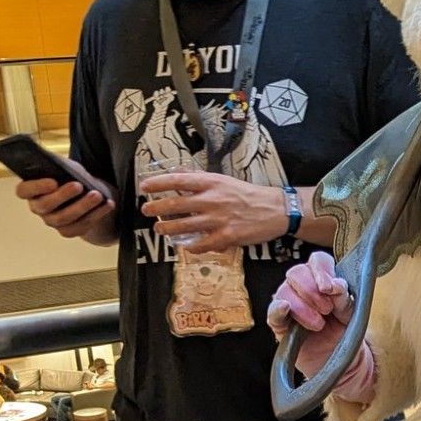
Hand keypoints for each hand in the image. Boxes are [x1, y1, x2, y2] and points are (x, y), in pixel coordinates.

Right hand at [17, 160, 115, 241]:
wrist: (86, 192)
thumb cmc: (70, 175)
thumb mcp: (64, 165)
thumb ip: (58, 164)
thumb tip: (58, 164)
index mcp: (31, 190)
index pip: (23, 190)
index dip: (36, 187)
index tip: (53, 181)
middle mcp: (38, 208)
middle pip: (46, 205)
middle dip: (63, 195)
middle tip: (79, 186)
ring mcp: (52, 221)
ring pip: (64, 218)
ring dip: (83, 206)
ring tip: (97, 195)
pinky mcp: (68, 231)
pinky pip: (80, 226)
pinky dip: (96, 215)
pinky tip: (107, 205)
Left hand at [140, 169, 289, 254]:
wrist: (275, 210)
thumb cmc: (248, 195)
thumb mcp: (224, 181)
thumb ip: (201, 180)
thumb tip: (179, 174)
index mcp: (211, 183)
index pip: (178, 181)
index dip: (159, 183)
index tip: (145, 187)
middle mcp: (212, 200)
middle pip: (176, 205)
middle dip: (157, 209)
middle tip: (146, 211)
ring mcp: (218, 220)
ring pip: (184, 227)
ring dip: (168, 229)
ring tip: (159, 230)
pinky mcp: (226, 237)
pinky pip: (202, 245)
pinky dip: (191, 246)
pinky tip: (186, 246)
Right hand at [268, 252, 357, 380]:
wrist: (339, 360)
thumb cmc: (344, 332)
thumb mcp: (352, 315)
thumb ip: (344, 298)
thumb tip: (335, 285)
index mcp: (322, 278)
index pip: (318, 261)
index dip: (322, 270)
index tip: (328, 287)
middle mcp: (302, 286)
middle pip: (297, 272)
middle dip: (312, 291)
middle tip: (327, 310)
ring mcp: (288, 303)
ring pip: (285, 291)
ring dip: (303, 307)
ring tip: (318, 324)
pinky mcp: (279, 323)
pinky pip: (272, 312)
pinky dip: (278, 309)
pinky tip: (285, 308)